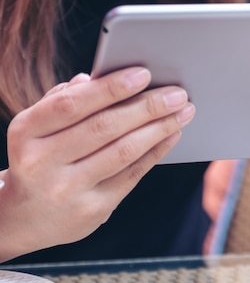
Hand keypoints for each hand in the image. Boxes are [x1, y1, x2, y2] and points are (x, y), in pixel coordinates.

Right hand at [0, 68, 194, 260]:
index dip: (110, 88)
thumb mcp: (39, 127)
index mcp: (26, 133)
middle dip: (147, 107)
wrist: (22, 218)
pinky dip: (156, 152)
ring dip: (159, 128)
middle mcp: (42, 163)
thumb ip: (65, 100)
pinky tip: (172, 135)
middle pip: (104, 127)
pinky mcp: (91, 210)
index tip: (144, 74)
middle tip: (178, 94)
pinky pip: (132, 175)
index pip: (72, 104)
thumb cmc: (41, 157)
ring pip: (123, 151)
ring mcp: (67, 190)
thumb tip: (97, 78)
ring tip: (183, 112)